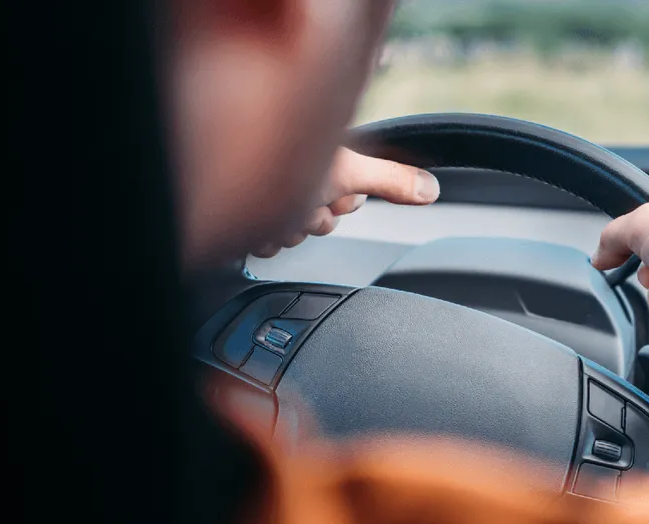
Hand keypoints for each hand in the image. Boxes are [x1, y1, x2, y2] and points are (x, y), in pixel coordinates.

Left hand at [252, 147, 440, 257]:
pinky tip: (254, 221)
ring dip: (285, 229)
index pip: (349, 195)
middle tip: (299, 203)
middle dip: (312, 218)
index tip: (329, 189)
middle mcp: (293, 173)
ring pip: (293, 232)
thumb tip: (432, 188)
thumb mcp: (346, 174)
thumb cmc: (270, 166)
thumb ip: (391, 181)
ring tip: (271, 210)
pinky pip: (265, 243)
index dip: (342, 198)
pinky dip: (261, 238)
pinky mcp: (243, 218)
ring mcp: (266, 196)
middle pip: (322, 217)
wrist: (217, 189)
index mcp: (319, 156)